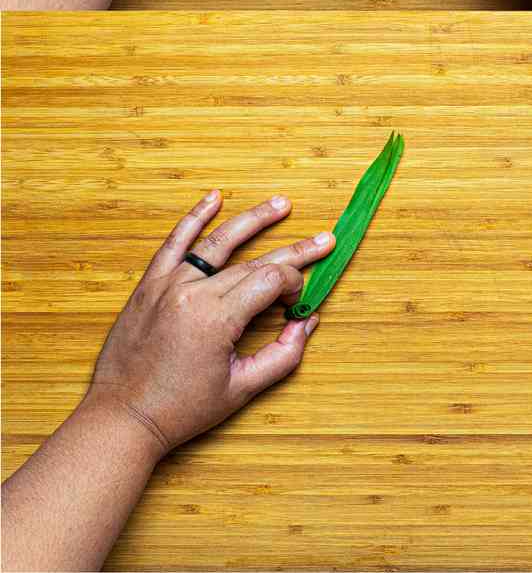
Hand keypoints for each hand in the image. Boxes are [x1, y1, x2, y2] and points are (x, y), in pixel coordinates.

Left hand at [84, 190, 334, 455]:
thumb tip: (306, 322)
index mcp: (216, 319)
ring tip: (281, 204)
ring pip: (218, 242)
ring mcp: (167, 286)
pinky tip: (213, 199)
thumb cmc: (180, 409)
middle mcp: (192, 293)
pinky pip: (174, 244)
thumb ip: (283, 355)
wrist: (121, 418)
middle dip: (294, 253)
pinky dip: (194, 219)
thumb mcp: (242, 390)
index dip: (295, 285)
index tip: (297, 303)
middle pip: (253, 262)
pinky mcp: (148, 287)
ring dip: (253, 220)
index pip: (271, 280)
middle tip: (324, 240)